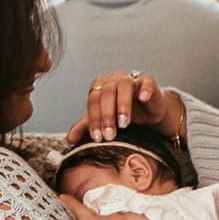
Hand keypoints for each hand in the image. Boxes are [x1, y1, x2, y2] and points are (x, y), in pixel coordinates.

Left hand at [70, 73, 186, 144]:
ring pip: (125, 86)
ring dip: (123, 105)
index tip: (97, 138)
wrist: (148, 110)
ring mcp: (132, 79)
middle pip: (106, 94)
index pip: (93, 101)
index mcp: (100, 86)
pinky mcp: (149, 82)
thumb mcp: (103, 121)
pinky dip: (145, 89)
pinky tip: (142, 98)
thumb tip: (69, 140)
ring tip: (123, 124)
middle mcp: (114, 79)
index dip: (94, 119)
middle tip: (109, 136)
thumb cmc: (122, 113)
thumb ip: (86, 127)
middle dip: (107, 116)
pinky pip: (147, 82)